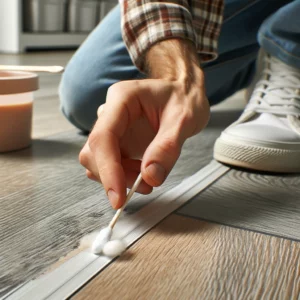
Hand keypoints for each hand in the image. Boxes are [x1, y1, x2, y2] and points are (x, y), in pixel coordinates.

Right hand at [79, 39, 209, 208]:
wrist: (182, 92)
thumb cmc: (183, 97)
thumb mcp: (184, 119)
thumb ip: (167, 147)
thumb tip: (150, 176)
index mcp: (121, 99)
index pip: (103, 137)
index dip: (107, 169)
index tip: (118, 197)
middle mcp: (110, 114)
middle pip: (94, 152)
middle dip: (114, 176)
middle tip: (145, 186)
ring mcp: (113, 129)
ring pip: (98, 162)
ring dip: (119, 178)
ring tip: (149, 178)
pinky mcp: (118, 142)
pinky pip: (110, 165)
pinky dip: (124, 176)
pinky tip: (144, 173)